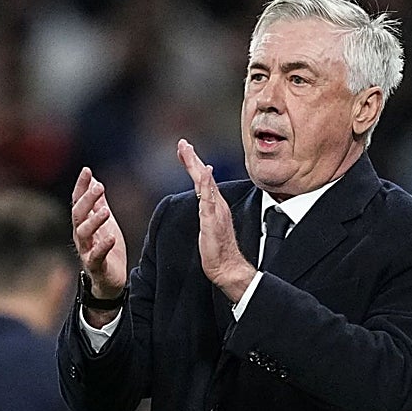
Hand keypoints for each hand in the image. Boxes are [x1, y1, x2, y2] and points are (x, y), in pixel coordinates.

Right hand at [71, 166, 127, 303]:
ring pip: (83, 234)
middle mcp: (81, 236)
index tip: (87, 170)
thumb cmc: (106, 251)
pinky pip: (96, 256)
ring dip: (93, 221)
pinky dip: (102, 247)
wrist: (110, 282)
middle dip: (87, 200)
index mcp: (82, 224)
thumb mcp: (105, 223)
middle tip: (99, 187)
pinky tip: (110, 238)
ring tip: (106, 212)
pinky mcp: (96, 267)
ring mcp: (86, 251)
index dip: (81, 186)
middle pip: (78, 215)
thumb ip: (99, 204)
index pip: (77, 201)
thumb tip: (94, 180)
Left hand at [177, 138, 254, 303]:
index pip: (203, 180)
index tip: (184, 149)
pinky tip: (204, 173)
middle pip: (203, 176)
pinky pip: (208, 200)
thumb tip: (203, 202)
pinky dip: (206, 185)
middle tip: (183, 143)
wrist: (228, 267)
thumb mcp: (210, 226)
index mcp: (215, 205)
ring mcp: (215, 211)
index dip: (193, 164)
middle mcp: (217, 204)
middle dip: (192, 158)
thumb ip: (207, 212)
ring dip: (196, 166)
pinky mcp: (212, 221)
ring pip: (205, 184)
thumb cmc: (219, 250)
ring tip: (188, 151)